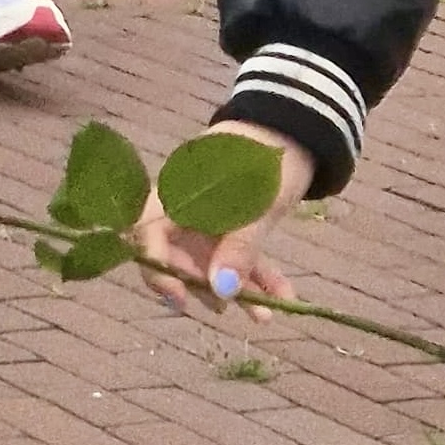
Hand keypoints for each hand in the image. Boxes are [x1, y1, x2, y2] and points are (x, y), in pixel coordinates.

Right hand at [132, 121, 315, 322]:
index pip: (148, 233)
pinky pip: (235, 256)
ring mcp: (207, 217)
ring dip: (235, 289)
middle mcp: (185, 206)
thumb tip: (220, 292)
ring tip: (263, 315)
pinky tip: (280, 297)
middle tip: (228, 307)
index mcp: (178, 190)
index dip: (157, 268)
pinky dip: (255, 277)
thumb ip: (238, 248)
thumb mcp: (257, 204)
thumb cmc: (267, 158)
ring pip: (211, 262)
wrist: (296, 130)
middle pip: (177, 255)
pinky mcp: (230, 224)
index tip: (181, 298)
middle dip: (202, 286)